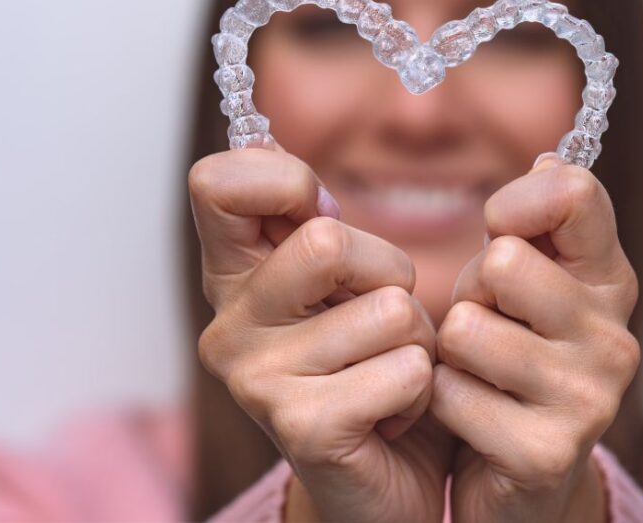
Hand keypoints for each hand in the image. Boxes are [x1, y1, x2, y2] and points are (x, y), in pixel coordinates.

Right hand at [188, 144, 453, 522]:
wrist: (392, 478)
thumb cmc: (376, 364)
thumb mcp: (349, 281)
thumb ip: (315, 222)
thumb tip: (282, 163)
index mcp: (235, 276)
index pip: (217, 183)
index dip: (284, 181)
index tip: (322, 216)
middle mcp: (229, 325)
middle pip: (328, 239)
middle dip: (389, 274)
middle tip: (383, 320)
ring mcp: (257, 380)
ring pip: (388, 308)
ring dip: (417, 340)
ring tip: (391, 372)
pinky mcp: (301, 428)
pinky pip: (405, 369)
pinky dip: (424, 388)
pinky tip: (395, 414)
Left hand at [430, 154, 639, 522]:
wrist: (514, 475)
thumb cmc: (509, 359)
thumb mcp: (521, 283)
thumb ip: (537, 223)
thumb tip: (549, 157)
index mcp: (609, 281)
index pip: (574, 193)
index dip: (516, 202)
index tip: (499, 230)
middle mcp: (614, 336)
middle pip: (503, 262)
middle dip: (471, 294)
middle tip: (485, 328)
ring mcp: (589, 398)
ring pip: (465, 330)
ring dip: (449, 353)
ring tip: (476, 373)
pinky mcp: (547, 451)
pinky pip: (448, 393)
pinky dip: (438, 403)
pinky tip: (470, 418)